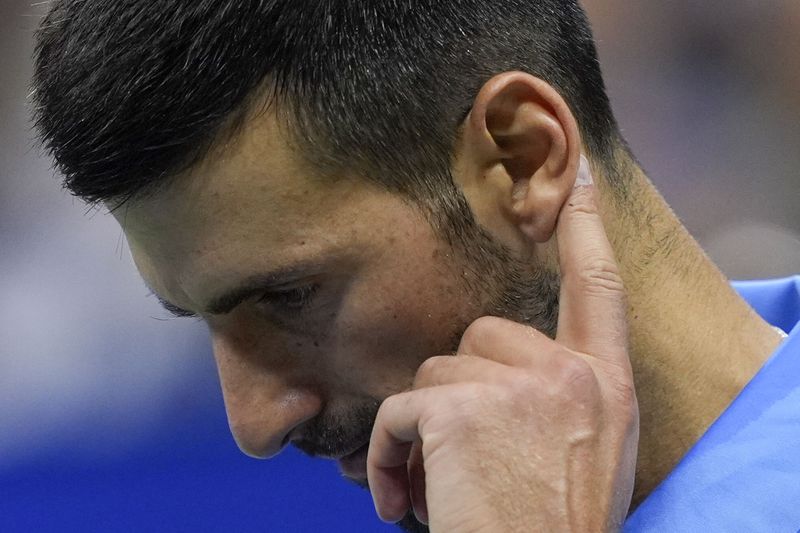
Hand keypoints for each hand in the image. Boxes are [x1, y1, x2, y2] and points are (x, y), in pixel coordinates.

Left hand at [367, 181, 638, 531]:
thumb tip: (501, 363)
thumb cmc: (555, 522)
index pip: (600, 288)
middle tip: (468, 455)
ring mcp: (516, 388)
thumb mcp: (593, 452)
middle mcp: (568, 375)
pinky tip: (403, 500)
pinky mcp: (460, 409)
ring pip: (434, 372)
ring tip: (444, 486)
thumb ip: (565, 394)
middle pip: (481, 334)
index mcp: (606, 384)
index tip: (578, 174)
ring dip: (426, 429)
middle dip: (462, 390)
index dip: (587, 229)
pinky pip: (399, 410)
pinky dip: (387, 455)